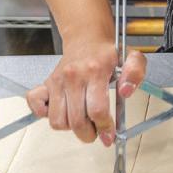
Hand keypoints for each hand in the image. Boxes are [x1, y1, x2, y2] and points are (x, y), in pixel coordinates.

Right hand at [26, 41, 145, 145]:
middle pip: (77, 121)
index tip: (109, 135)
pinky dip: (46, 115)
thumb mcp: (131, 58)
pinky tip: (63, 112)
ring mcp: (57, 81)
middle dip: (89, 134)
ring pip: (57, 121)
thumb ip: (135, 73)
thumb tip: (126, 91)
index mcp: (95, 71)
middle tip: (96, 132)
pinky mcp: (47, 84)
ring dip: (70, 127)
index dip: (104, 127)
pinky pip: (37, 108)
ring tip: (81, 120)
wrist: (86, 38)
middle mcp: (73, 77)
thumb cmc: (107, 53)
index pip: (97, 109)